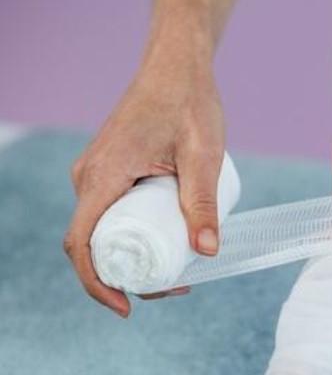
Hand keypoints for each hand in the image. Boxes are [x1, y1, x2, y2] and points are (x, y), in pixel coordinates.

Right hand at [63, 63, 224, 315]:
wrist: (177, 67)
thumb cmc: (189, 103)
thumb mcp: (203, 156)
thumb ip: (202, 201)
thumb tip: (207, 252)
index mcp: (101, 176)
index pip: (82, 244)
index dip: (97, 284)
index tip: (127, 307)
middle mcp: (89, 177)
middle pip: (94, 245)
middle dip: (128, 277)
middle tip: (176, 287)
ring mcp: (97, 174)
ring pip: (104, 230)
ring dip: (133, 258)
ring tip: (179, 270)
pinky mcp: (110, 171)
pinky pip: (111, 214)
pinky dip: (132, 237)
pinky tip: (166, 246)